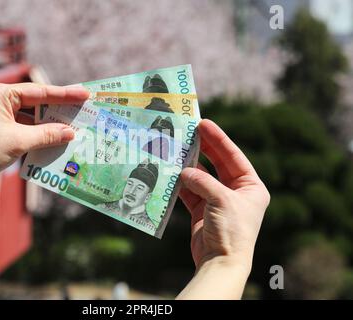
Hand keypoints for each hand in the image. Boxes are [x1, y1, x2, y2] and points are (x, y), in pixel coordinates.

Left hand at [0, 82, 88, 190]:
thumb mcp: (18, 142)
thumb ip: (47, 134)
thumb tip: (71, 132)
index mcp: (0, 94)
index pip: (39, 92)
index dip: (65, 95)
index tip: (85, 94)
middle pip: (35, 101)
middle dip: (58, 108)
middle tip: (82, 108)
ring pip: (30, 114)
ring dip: (48, 123)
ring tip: (72, 124)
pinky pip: (22, 124)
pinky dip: (37, 131)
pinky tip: (53, 137)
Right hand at [179, 119, 269, 272]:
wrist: (220, 262)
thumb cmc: (231, 230)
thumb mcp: (221, 199)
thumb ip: (202, 181)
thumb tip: (182, 171)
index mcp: (251, 187)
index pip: (233, 156)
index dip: (219, 139)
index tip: (204, 124)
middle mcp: (235, 192)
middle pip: (217, 164)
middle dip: (203, 149)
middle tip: (188, 131)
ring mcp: (217, 201)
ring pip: (201, 177)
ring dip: (188, 166)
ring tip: (175, 151)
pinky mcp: (202, 211)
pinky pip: (190, 192)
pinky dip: (180, 184)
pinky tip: (171, 174)